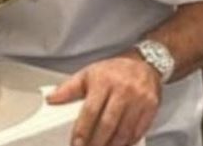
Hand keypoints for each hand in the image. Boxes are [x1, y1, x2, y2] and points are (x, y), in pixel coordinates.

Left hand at [47, 53, 161, 145]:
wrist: (143, 64)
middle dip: (96, 143)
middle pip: (108, 123)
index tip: (76, 143)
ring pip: (124, 131)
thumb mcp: (89, 73)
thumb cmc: (112, 71)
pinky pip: (138, 131)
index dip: (83, 130)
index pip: (91, 110)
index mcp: (104, 81)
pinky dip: (128, 143)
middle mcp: (122, 90)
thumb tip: (51, 99)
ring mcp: (138, 99)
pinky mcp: (151, 107)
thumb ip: (69, 88)